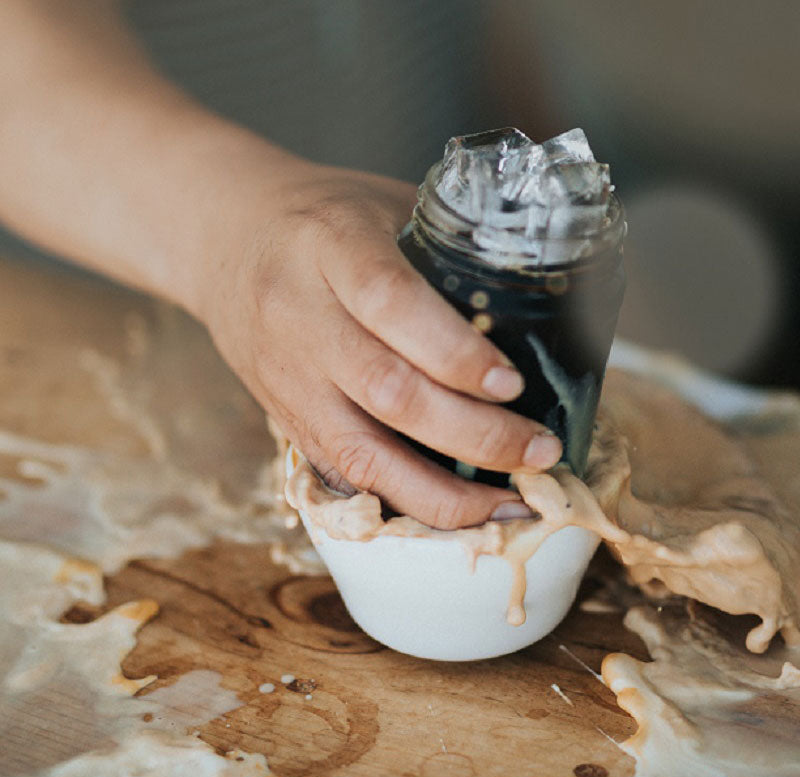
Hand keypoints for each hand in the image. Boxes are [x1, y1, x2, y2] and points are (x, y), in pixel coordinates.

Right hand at [199, 161, 562, 528]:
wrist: (221, 239)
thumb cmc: (322, 219)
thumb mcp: (384, 204)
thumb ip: (448, 250)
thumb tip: (542, 305)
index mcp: (331, 246)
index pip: (392, 305)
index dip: (456, 354)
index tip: (513, 384)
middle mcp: (301, 317)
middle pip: (389, 393)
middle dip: (475, 435)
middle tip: (540, 450)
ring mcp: (288, 378)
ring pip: (362, 455)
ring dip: (443, 494)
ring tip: (509, 506)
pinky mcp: (285, 418)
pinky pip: (344, 477)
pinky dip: (404, 502)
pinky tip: (457, 514)